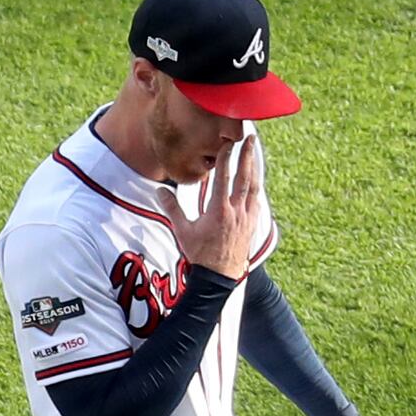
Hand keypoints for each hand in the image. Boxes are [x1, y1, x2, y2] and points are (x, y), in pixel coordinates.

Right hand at [168, 129, 268, 277]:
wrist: (218, 277)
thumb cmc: (199, 255)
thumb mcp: (182, 231)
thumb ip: (172, 208)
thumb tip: (159, 191)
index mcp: (218, 211)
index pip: (223, 177)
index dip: (225, 158)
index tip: (227, 143)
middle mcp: (235, 211)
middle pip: (244, 177)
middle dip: (247, 156)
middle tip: (250, 138)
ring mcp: (246, 217)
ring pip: (253, 186)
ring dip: (254, 167)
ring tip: (255, 152)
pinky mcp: (251, 224)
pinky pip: (256, 200)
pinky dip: (256, 186)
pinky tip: (256, 179)